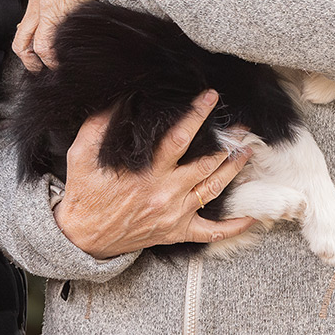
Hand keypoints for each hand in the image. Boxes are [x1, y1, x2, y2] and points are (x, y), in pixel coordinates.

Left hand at [13, 0, 91, 69]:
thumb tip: (70, 7)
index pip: (25, 29)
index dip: (30, 48)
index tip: (40, 59)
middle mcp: (37, 4)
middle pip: (20, 42)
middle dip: (29, 62)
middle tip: (41, 72)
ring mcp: (43, 9)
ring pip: (29, 46)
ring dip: (40, 63)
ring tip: (53, 71)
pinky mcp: (54, 13)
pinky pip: (45, 45)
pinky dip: (51, 59)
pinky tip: (62, 63)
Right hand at [55, 91, 258, 258]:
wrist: (83, 237)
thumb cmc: (85, 193)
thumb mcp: (83, 154)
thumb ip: (100, 125)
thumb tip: (119, 98)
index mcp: (147, 172)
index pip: (179, 138)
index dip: (197, 115)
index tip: (210, 97)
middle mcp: (166, 193)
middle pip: (207, 163)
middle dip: (227, 143)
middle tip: (241, 127)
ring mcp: (174, 215)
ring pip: (214, 190)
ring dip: (234, 170)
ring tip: (247, 152)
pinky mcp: (176, 233)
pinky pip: (211, 232)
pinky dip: (234, 226)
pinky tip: (251, 216)